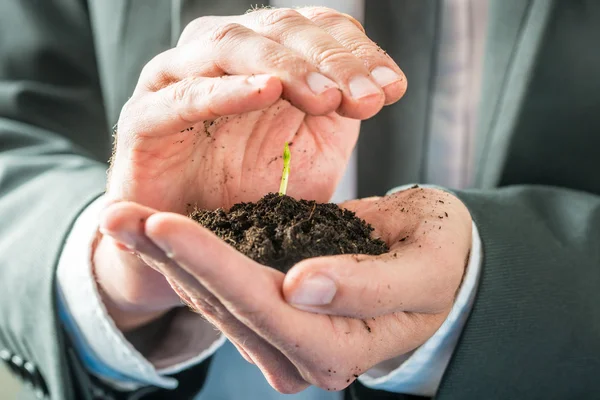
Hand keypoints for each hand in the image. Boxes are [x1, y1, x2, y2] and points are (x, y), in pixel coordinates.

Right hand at [95, 7, 406, 329]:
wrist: (197, 248)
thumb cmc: (252, 194)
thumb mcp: (311, 150)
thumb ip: (338, 111)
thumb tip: (381, 84)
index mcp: (262, 58)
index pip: (314, 29)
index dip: (355, 51)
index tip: (392, 87)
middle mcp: (220, 57)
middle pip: (277, 29)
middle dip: (329, 59)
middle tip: (367, 94)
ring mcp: (176, 81)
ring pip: (229, 46)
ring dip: (284, 66)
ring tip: (326, 95)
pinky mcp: (144, 119)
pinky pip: (183, 96)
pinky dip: (224, 90)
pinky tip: (265, 90)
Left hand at [103, 187, 471, 391]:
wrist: (442, 269)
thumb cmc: (439, 260)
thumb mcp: (420, 270)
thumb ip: (366, 287)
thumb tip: (301, 288)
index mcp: (344, 347)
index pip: (265, 305)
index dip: (213, 264)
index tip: (164, 222)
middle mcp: (306, 355)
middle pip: (226, 306)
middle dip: (169, 259)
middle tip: (116, 217)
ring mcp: (286, 340)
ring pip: (214, 301)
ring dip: (165, 260)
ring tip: (120, 222)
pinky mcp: (276, 318)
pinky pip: (223, 294)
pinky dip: (187, 263)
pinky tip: (152, 238)